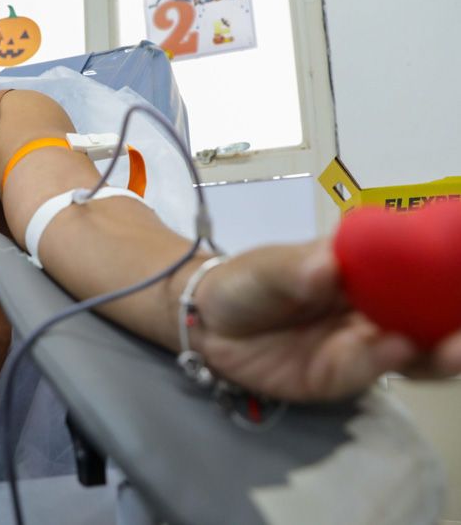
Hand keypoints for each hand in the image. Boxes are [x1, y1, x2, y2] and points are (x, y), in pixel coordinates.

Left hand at [191, 239, 460, 401]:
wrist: (207, 323)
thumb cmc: (245, 282)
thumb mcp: (266, 267)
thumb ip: (295, 268)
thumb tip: (326, 267)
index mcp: (365, 271)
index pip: (417, 271)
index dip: (447, 276)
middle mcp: (372, 309)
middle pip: (427, 318)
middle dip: (455, 326)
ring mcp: (359, 345)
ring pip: (410, 353)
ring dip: (435, 353)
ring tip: (451, 349)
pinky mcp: (338, 377)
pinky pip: (364, 373)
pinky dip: (377, 363)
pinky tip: (387, 351)